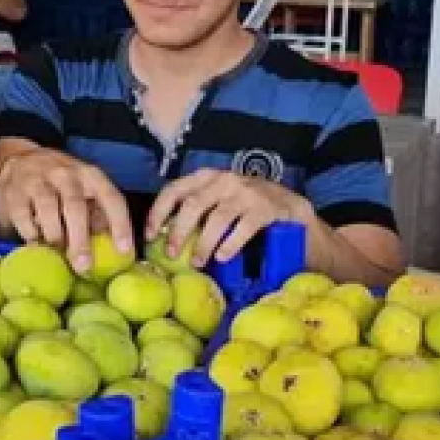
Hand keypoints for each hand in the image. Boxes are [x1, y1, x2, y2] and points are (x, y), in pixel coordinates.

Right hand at [0, 147, 132, 272]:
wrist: (18, 161)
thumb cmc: (60, 184)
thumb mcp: (83, 191)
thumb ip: (96, 215)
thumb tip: (111, 250)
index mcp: (90, 176)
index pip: (111, 198)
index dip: (120, 225)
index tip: (124, 251)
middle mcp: (65, 174)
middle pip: (75, 206)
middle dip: (80, 240)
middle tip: (84, 267)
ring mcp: (37, 180)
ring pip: (48, 209)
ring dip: (55, 237)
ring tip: (58, 253)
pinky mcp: (13, 192)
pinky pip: (23, 217)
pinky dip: (31, 235)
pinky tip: (36, 244)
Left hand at [147, 169, 305, 266]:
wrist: (291, 207)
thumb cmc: (245, 207)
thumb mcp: (217, 201)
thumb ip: (196, 212)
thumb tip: (164, 237)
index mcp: (206, 177)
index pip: (174, 190)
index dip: (158, 212)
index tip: (149, 235)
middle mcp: (224, 180)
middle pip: (193, 205)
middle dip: (178, 232)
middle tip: (171, 255)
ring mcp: (246, 192)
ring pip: (217, 218)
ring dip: (204, 243)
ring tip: (198, 263)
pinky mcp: (266, 207)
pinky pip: (243, 227)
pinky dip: (230, 244)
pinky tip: (222, 258)